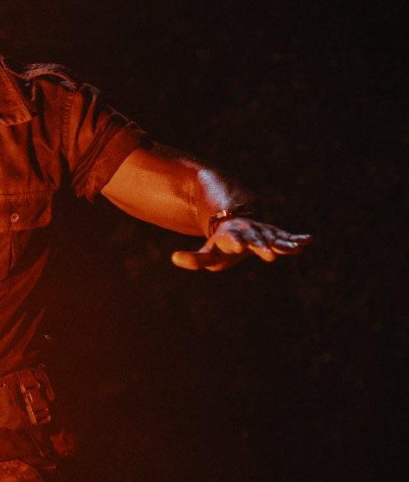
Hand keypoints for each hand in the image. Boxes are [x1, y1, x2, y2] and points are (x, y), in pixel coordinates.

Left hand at [171, 218, 312, 271]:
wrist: (235, 222)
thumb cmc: (220, 244)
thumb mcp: (207, 254)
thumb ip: (193, 259)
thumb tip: (173, 258)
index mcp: (231, 237)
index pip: (232, 240)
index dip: (235, 242)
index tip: (239, 245)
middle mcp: (248, 232)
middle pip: (255, 239)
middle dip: (262, 246)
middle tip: (269, 255)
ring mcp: (262, 232)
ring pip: (273, 237)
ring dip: (283, 243)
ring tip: (294, 249)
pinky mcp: (274, 234)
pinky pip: (285, 236)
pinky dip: (295, 239)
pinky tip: (307, 241)